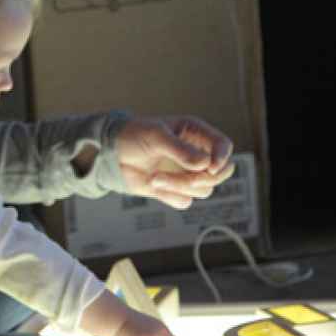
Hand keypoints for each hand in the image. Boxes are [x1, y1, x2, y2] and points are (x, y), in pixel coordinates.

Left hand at [116, 115, 234, 209]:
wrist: (111, 155)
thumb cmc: (133, 136)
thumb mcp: (155, 137)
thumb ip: (180, 150)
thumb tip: (206, 165)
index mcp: (195, 134)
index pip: (223, 146)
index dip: (223, 158)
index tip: (211, 167)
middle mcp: (196, 154)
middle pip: (222, 172)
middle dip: (205, 178)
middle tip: (189, 179)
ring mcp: (187, 174)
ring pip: (203, 190)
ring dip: (179, 186)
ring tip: (154, 177)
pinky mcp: (175, 190)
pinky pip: (185, 201)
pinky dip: (171, 196)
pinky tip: (153, 184)